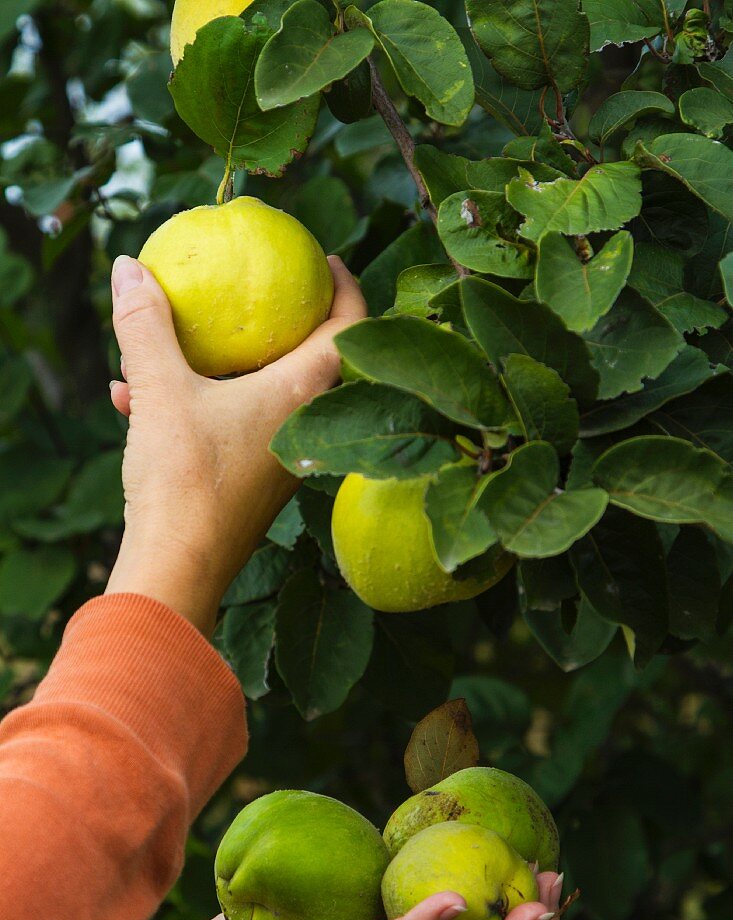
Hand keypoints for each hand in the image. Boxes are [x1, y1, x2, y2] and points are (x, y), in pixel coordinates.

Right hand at [105, 254, 365, 635]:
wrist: (178, 569)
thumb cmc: (183, 480)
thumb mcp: (160, 391)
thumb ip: (146, 326)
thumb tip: (131, 267)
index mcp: (301, 395)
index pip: (349, 327)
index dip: (347, 287)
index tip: (331, 260)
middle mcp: (303, 428)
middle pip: (313, 359)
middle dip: (285, 323)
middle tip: (265, 293)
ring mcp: (281, 462)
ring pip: (262, 395)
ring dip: (220, 366)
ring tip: (170, 345)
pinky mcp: (253, 486)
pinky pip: (232, 428)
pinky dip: (196, 406)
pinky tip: (133, 399)